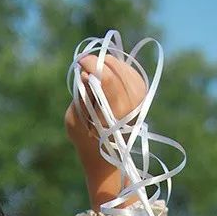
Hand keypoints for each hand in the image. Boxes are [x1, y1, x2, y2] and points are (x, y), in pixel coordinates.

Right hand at [66, 53, 146, 207]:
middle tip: (85, 68)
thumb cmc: (86, 138)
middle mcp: (131, 104)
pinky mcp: (141, 91)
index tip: (80, 62)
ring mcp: (139, 97)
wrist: (109, 153)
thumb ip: (81, 95)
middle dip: (98, 64)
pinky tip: (105, 75)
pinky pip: (126, 69)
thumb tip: (88, 74)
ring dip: (106, 65)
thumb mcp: (75, 119)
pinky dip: (114, 68)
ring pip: (121, 66)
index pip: (108, 78)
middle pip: (115, 69)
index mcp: (115, 113)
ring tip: (94, 74)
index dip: (92, 64)